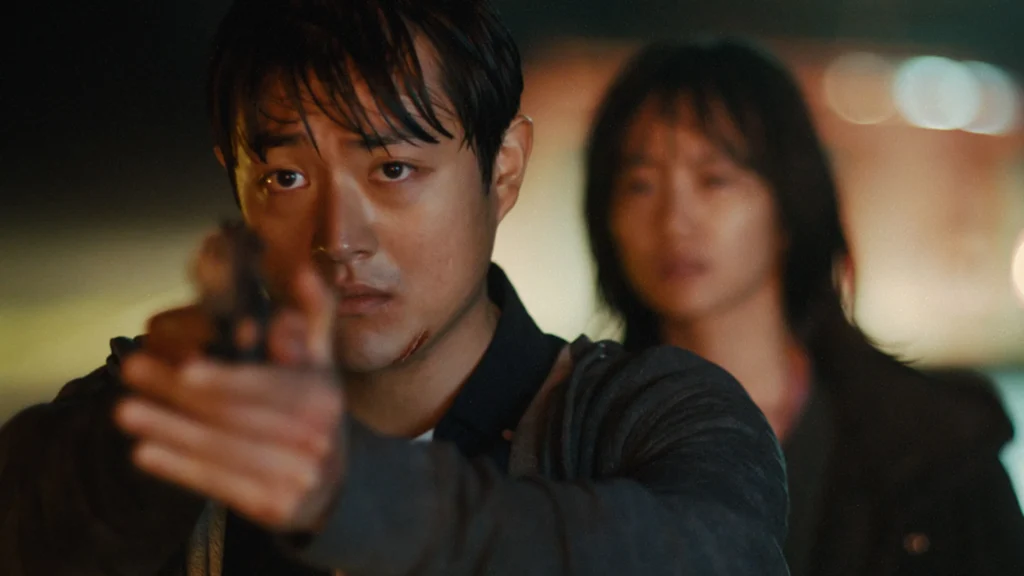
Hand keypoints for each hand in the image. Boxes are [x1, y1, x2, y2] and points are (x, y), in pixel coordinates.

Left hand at [114, 266, 345, 532]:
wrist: (333, 486)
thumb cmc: (313, 414)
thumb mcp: (321, 366)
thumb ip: (312, 318)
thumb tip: (303, 271)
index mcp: (323, 397)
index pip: (268, 388)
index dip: (227, 380)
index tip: (186, 369)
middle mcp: (315, 438)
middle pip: (236, 415)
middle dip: (179, 394)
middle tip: (133, 372)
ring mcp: (297, 477)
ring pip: (222, 450)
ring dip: (170, 430)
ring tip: (125, 412)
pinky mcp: (275, 508)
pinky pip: (220, 485)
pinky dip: (180, 469)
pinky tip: (145, 453)